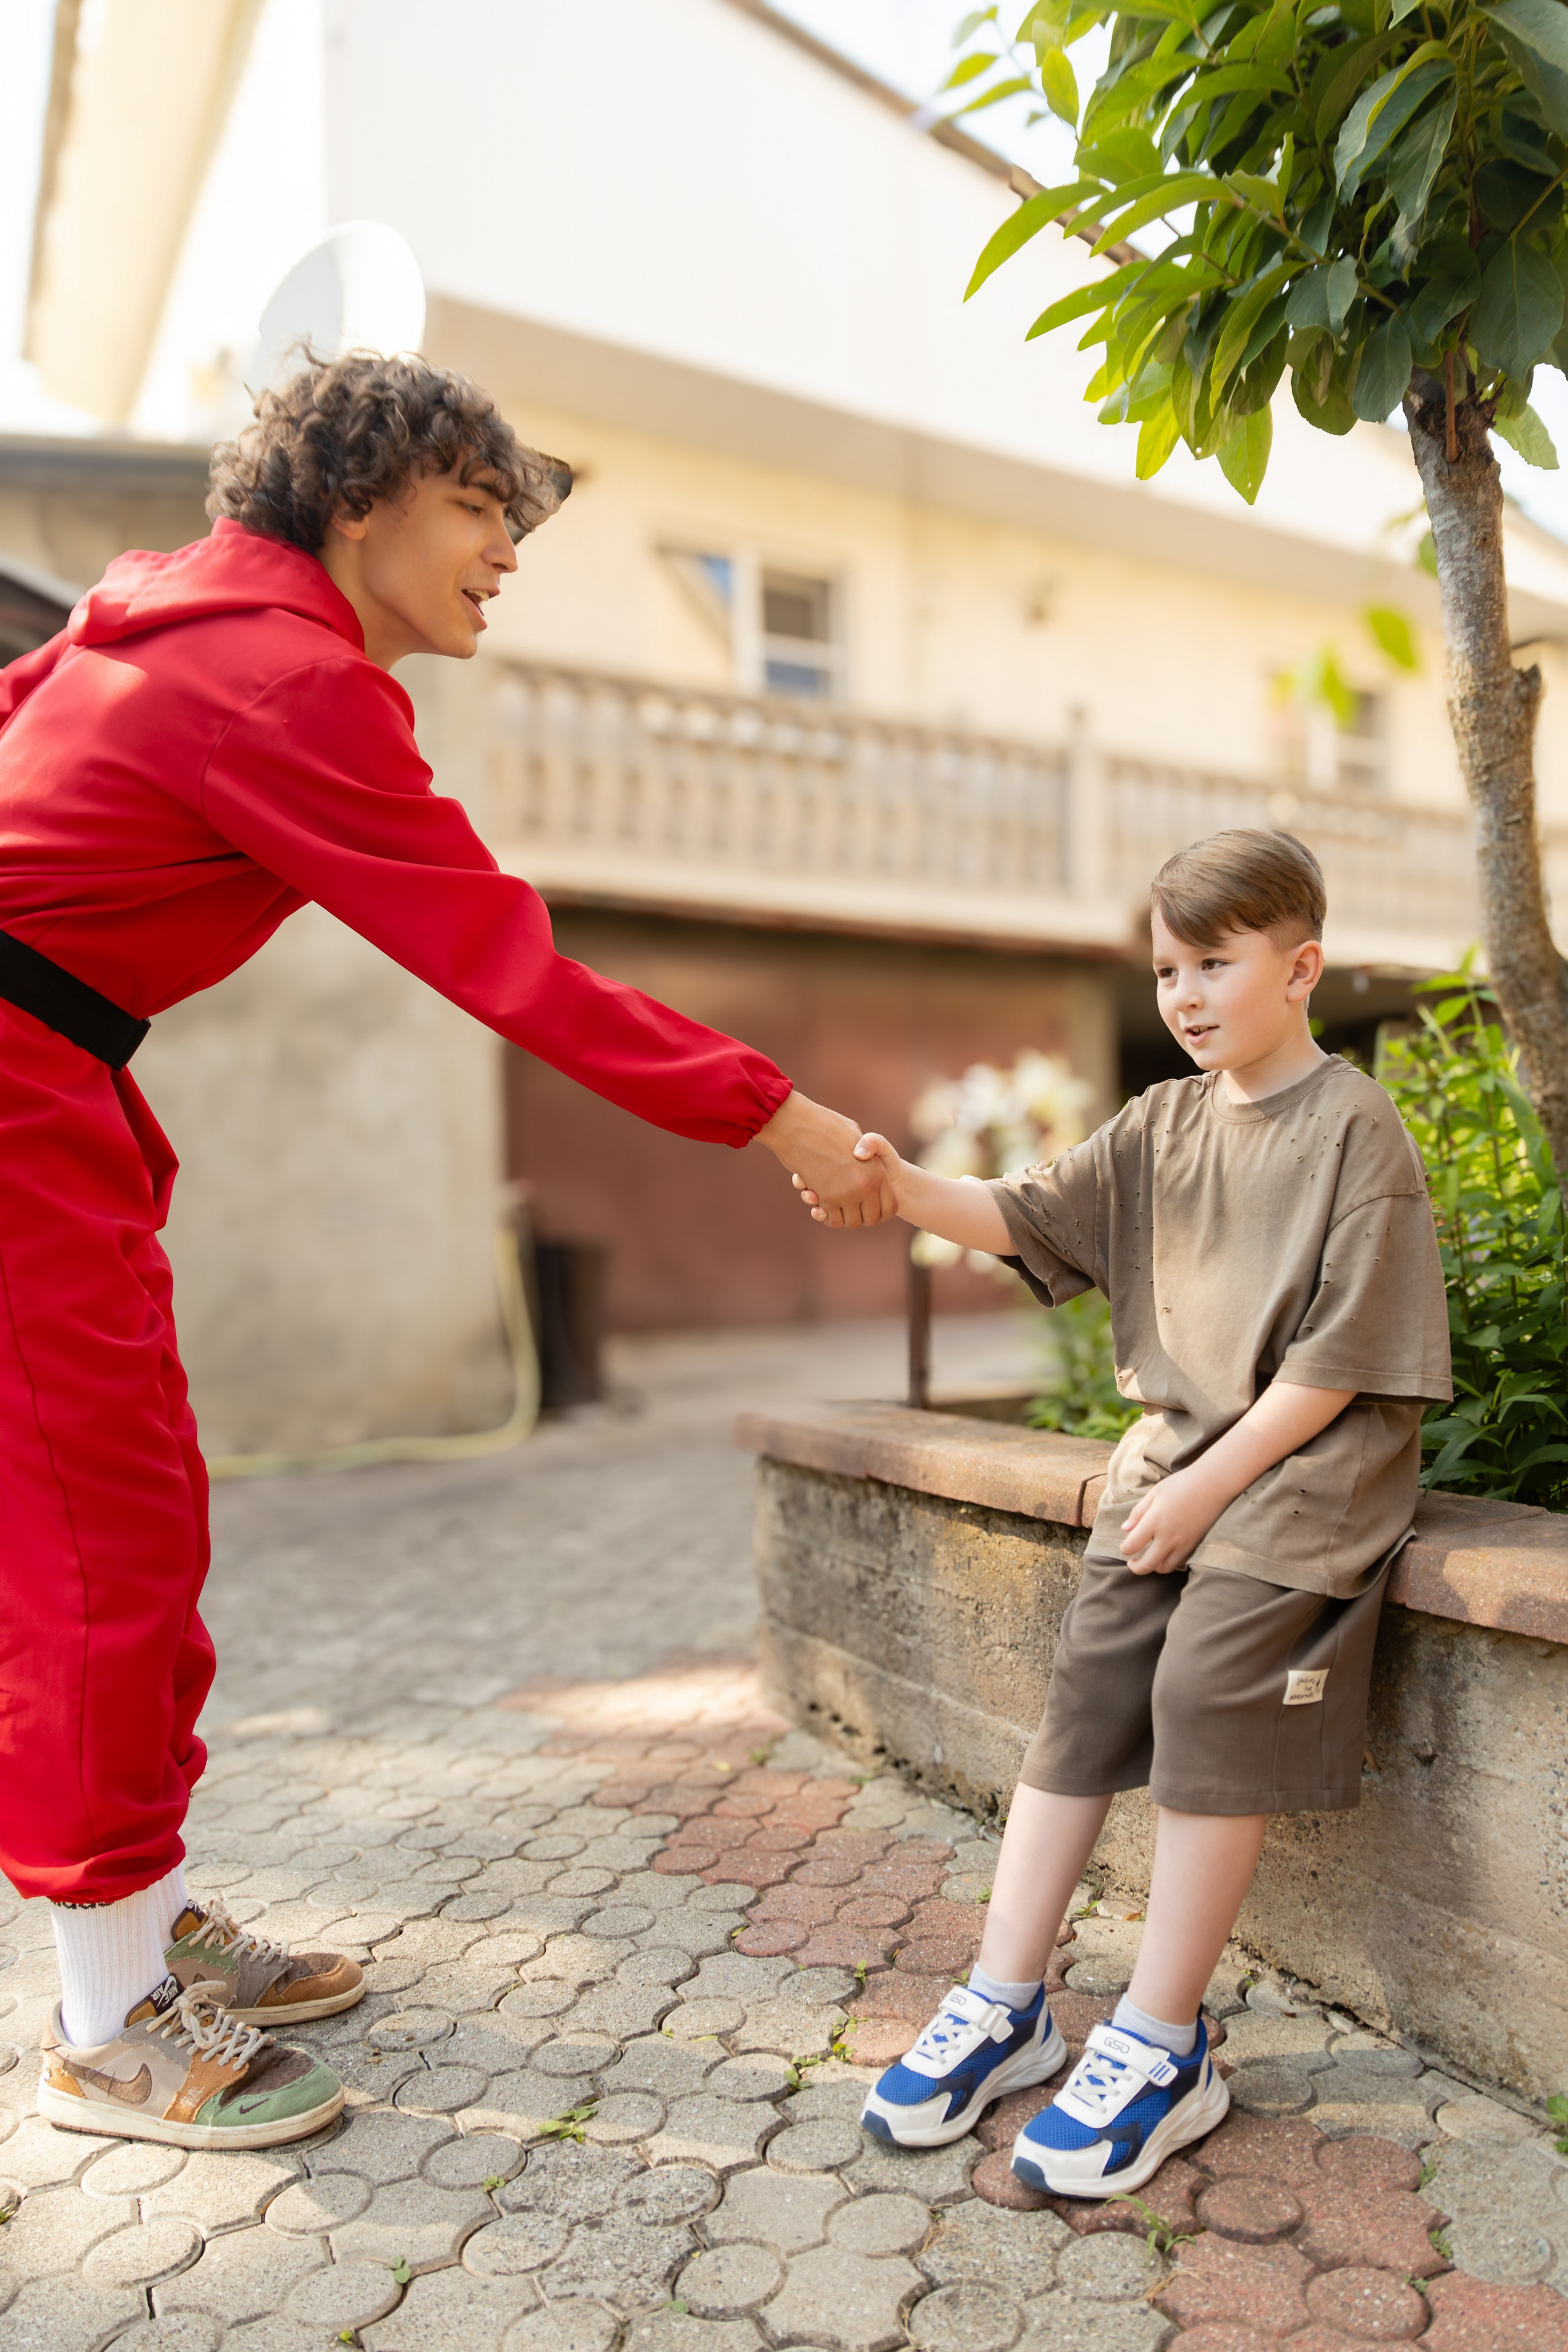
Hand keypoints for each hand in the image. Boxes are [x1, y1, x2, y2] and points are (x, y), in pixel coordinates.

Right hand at [755, 1092, 897, 1227]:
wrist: (798, 1124)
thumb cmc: (824, 1124)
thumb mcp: (854, 1133)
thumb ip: (864, 1148)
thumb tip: (864, 1157)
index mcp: (877, 1171)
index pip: (890, 1206)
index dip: (882, 1213)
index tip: (870, 1209)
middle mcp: (866, 1185)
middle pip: (872, 1219)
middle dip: (862, 1217)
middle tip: (850, 1209)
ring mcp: (846, 1194)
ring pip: (851, 1223)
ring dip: (843, 1218)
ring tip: (835, 1205)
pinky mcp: (826, 1198)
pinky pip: (832, 1220)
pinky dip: (827, 1216)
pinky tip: (821, 1204)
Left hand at [1118, 1467, 1222, 1576]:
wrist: (1213, 1485)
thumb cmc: (1182, 1484)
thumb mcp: (1155, 1493)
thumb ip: (1138, 1512)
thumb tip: (1124, 1529)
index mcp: (1154, 1521)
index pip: (1132, 1545)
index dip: (1124, 1549)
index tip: (1124, 1546)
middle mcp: (1168, 1537)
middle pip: (1147, 1565)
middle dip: (1136, 1568)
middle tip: (1132, 1562)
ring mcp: (1183, 1543)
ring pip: (1164, 1568)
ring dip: (1153, 1567)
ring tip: (1148, 1557)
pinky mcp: (1194, 1545)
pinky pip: (1178, 1563)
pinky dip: (1169, 1562)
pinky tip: (1165, 1552)